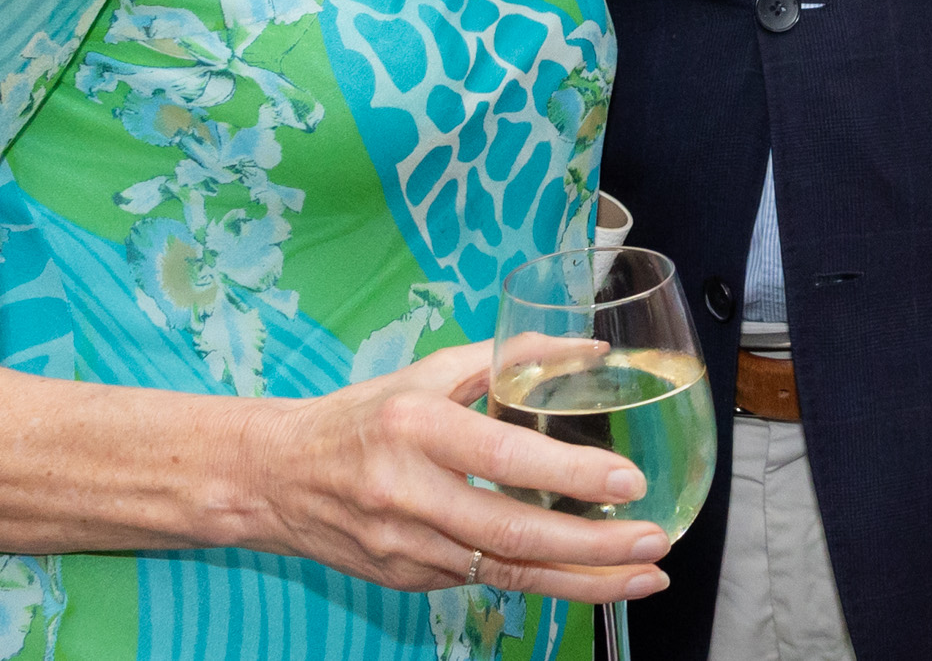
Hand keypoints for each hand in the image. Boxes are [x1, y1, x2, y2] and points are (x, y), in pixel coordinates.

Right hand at [245, 344, 669, 605]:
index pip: (504, 455)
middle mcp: (407, 491)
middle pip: (512, 531)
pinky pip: (483, 582)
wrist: (276, 478)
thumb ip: (509, 359)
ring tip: (643, 575)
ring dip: (581, 579)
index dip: (570, 475)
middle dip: (593, 546)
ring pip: (506, 571)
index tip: (629, 482)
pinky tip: (589, 578)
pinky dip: (541, 582)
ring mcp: (405, 546)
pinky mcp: (406, 580)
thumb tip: (588, 349)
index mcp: (415, 426)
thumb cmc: (363, 415)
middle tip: (655, 543)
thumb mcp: (429, 371)